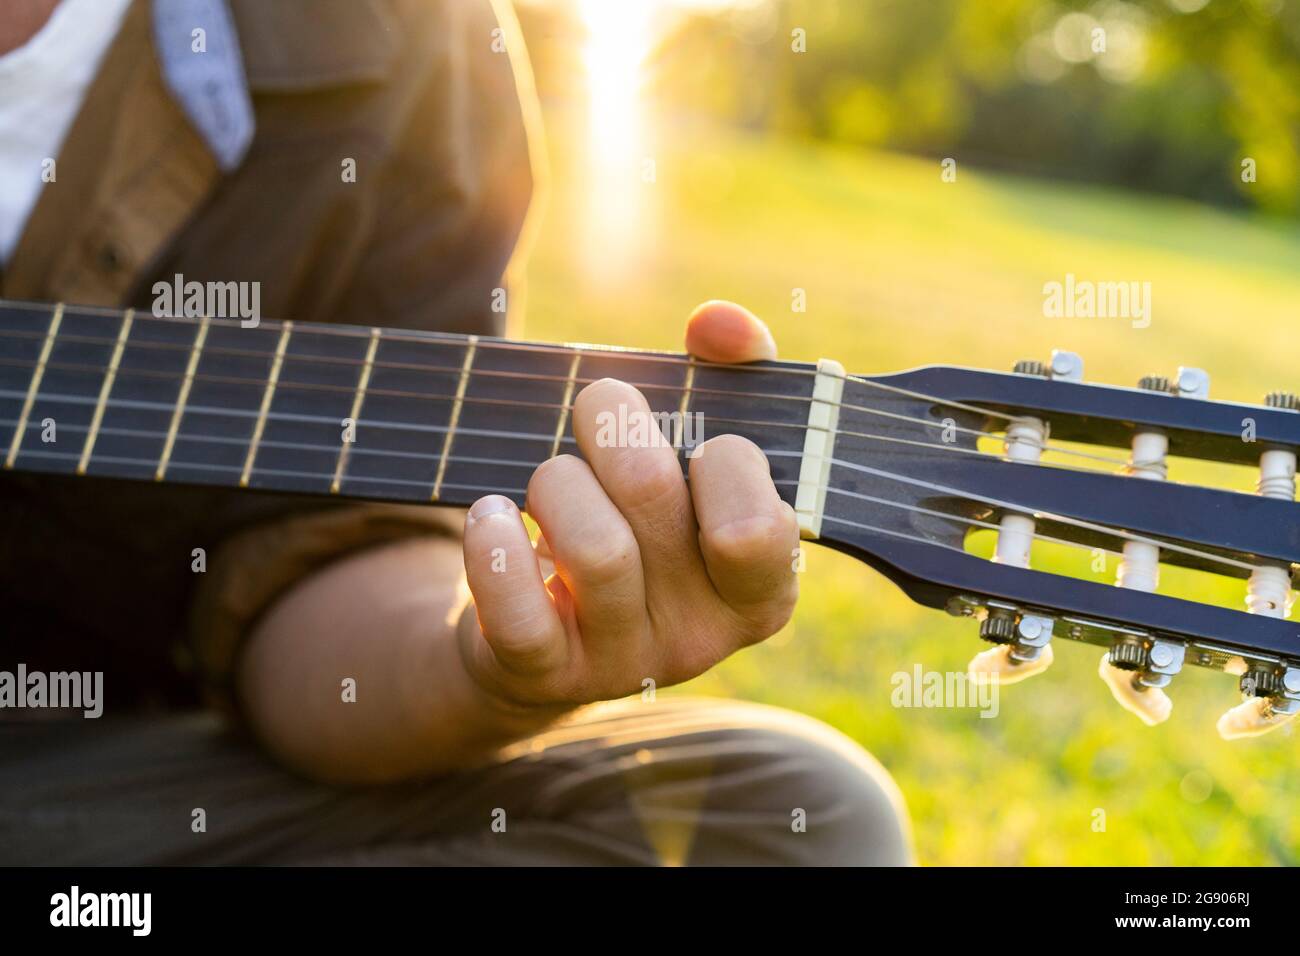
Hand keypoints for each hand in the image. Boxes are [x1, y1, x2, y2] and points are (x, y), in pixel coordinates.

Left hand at [460, 301, 797, 708]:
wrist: (556, 626)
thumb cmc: (646, 520)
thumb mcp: (699, 454)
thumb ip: (731, 375)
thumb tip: (719, 324)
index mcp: (760, 589)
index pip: (757, 524)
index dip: (722, 459)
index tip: (698, 445)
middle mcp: (701, 637)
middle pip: (655, 501)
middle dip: (611, 428)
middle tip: (595, 410)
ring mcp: (623, 662)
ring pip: (594, 551)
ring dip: (557, 480)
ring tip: (551, 477)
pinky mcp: (545, 675)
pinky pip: (517, 616)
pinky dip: (494, 548)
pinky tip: (490, 515)